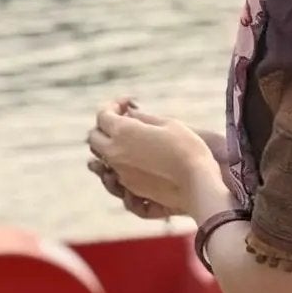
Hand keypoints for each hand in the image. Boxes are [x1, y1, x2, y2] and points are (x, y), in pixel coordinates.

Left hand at [87, 98, 217, 216]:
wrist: (197, 183)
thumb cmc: (187, 148)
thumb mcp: (168, 123)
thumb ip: (144, 117)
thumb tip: (130, 114)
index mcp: (122, 132)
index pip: (103, 115)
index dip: (113, 106)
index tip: (127, 104)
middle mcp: (115, 153)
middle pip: (93, 138)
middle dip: (104, 127)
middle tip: (122, 123)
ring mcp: (120, 173)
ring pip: (100, 158)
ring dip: (108, 147)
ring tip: (124, 143)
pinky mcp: (130, 188)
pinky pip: (114, 174)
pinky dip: (118, 164)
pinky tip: (134, 161)